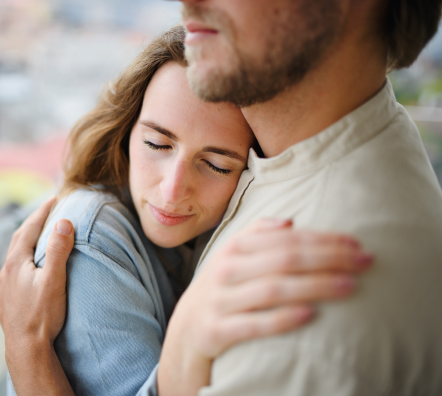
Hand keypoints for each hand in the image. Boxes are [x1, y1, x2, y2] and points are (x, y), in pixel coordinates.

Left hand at [0, 196, 74, 349]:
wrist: (26, 349)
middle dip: (32, 225)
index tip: (54, 198)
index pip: (29, 228)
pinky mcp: (5, 304)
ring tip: (37, 243)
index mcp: (17, 262)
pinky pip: (12, 278)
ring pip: (13, 260)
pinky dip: (21, 268)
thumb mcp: (55, 279)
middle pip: (18, 240)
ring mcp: (3, 289)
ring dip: (25, 247)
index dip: (42, 212)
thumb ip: (59, 249)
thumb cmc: (43, 315)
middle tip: (46, 214)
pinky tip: (26, 276)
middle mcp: (6, 272)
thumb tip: (64, 222)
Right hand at [157, 219, 373, 395]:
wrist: (186, 328)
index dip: (323, 239)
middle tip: (365, 262)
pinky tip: (310, 315)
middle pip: (284, 260)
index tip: (356, 243)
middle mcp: (227, 270)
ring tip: (350, 286)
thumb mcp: (232, 256)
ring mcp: (221, 300)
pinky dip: (282, 319)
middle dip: (329, 258)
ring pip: (274, 290)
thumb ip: (257, 234)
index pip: (286, 239)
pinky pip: (254, 324)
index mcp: (234, 248)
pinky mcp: (218, 330)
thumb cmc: (222, 286)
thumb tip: (290, 221)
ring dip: (315, 286)